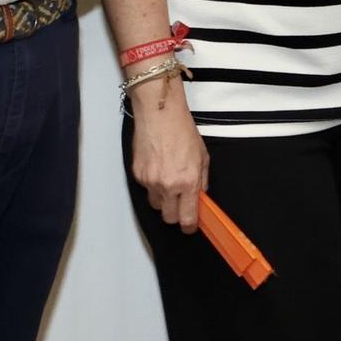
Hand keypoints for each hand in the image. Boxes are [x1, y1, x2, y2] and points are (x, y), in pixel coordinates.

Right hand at [131, 86, 208, 233]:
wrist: (159, 114)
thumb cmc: (182, 130)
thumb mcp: (202, 156)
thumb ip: (201, 181)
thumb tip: (200, 197)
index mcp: (187, 182)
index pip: (187, 218)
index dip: (189, 226)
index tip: (190, 226)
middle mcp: (168, 185)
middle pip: (169, 218)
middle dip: (176, 214)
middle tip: (181, 203)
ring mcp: (150, 181)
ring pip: (156, 204)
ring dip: (163, 199)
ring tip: (168, 180)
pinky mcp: (137, 175)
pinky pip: (146, 189)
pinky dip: (153, 184)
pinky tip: (158, 167)